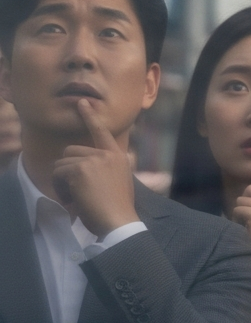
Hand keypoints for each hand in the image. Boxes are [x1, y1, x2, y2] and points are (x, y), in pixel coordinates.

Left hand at [52, 99, 138, 237]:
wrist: (119, 220)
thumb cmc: (119, 208)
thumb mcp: (119, 183)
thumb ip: (106, 170)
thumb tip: (83, 169)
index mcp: (117, 157)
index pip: (102, 132)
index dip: (90, 116)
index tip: (82, 102)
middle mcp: (106, 154)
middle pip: (71, 151)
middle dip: (66, 170)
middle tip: (73, 191)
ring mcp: (93, 160)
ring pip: (62, 163)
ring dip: (62, 182)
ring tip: (75, 198)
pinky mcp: (80, 169)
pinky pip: (58, 174)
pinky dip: (60, 189)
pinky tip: (73, 199)